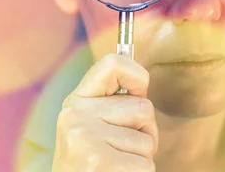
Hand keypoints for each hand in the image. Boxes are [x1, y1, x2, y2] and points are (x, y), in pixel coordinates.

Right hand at [52, 54, 157, 171]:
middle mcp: (76, 115)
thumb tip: (142, 80)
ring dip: (141, 158)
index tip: (139, 90)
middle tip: (123, 150)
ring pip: (148, 140)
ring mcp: (85, 138)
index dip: (137, 75)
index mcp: (76, 101)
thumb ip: (111, 104)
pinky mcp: (99, 162)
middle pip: (143, 107)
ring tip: (116, 166)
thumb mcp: (90, 127)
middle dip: (145, 132)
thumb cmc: (89, 164)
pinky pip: (146, 165)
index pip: (113, 64)